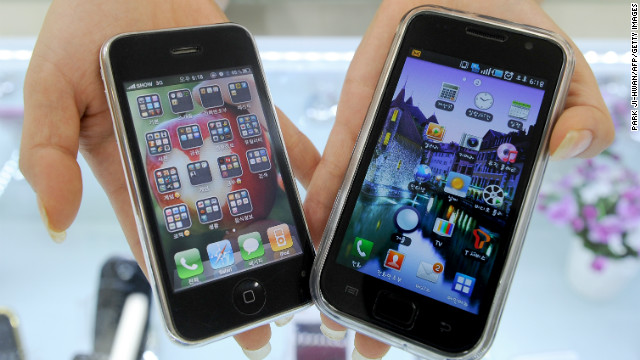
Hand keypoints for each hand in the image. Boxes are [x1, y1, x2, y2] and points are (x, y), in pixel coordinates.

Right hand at [19, 0, 320, 356]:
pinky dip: (296, 165)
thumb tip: (56, 220)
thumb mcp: (50, 89)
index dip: (181, 279)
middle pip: (211, 226)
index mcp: (128, 168)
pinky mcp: (241, 104)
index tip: (206, 320)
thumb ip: (47, 152)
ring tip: (300, 268)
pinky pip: (273, 139)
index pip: (156, 236)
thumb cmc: (85, 26)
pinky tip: (318, 196)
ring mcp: (212, 135)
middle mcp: (176, 160)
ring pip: (247, 190)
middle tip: (268, 315)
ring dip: (273, 228)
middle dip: (236, 269)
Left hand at [303, 0, 612, 357]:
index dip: (447, 280)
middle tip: (366, 340)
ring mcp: (390, 147)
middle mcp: (428, 170)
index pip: (459, 237)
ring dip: (348, 256)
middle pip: (402, 237)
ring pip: (364, 210)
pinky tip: (316, 231)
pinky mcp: (358, 119)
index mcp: (473, 172)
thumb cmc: (508, 33)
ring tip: (332, 302)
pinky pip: (338, 164)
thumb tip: (568, 147)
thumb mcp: (562, 73)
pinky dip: (325, 196)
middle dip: (384, 286)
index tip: (432, 320)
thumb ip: (579, 110)